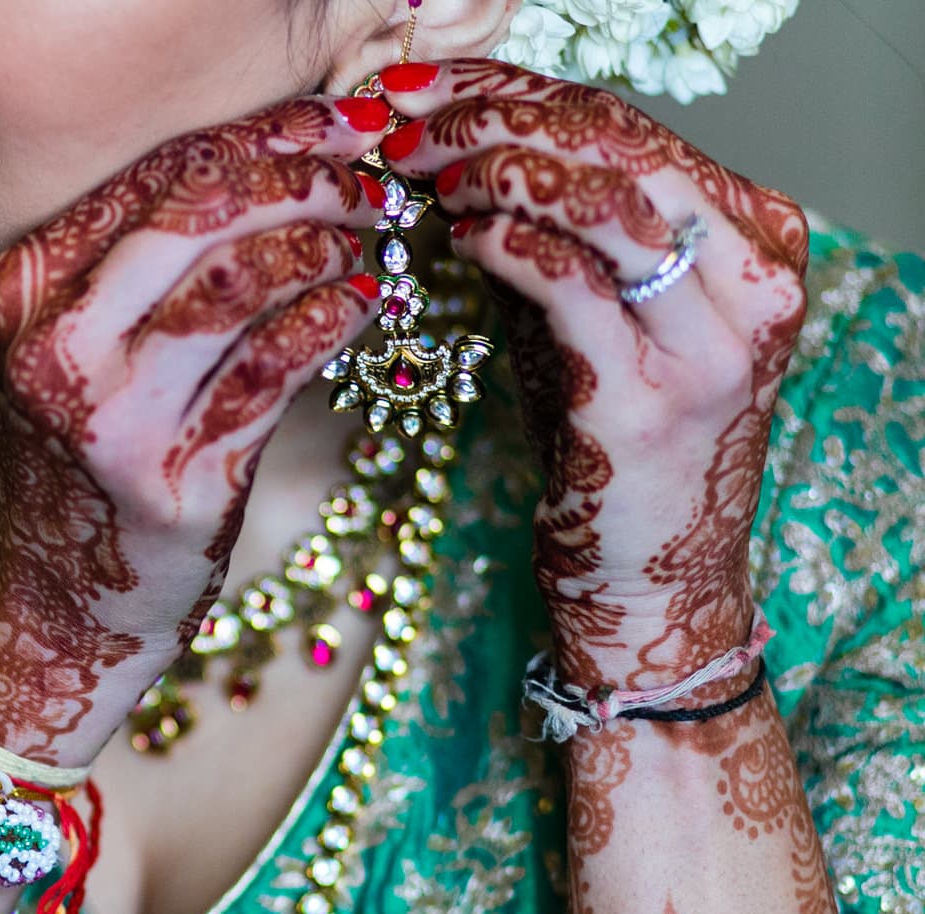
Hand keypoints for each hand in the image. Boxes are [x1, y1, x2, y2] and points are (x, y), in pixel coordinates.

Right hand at [0, 95, 388, 757]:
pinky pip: (273, 370)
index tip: (331, 123)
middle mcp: (53, 343)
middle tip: (366, 172)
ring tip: (371, 235)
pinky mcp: (172, 475)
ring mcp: (109, 414)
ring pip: (238, 283)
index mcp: (20, 287)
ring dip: (325, 243)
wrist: (56, 599)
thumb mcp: (75, 343)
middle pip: (196, 213)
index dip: (258, 137)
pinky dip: (333, 319)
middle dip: (300, 176)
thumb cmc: (83, 454)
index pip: (153, 176)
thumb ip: (142, 260)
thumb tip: (275, 159)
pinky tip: (366, 302)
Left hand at [378, 59, 808, 687]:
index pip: (631, 128)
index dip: (522, 93)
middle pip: (618, 148)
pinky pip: (571, 286)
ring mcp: (712, 341)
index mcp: (755, 242)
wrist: (651, 578)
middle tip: (405, 116)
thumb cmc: (613, 446)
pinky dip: (506, 242)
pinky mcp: (650, 397)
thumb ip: (554, 236)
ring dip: (492, 166)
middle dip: (498, 115)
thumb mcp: (594, 318)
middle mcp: (754, 279)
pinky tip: (455, 231)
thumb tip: (459, 148)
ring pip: (601, 201)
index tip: (430, 89)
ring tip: (417, 163)